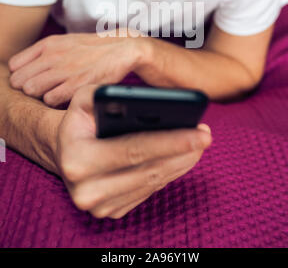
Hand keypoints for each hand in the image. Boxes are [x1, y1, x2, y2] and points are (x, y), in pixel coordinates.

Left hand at [9, 31, 147, 106]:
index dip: (20, 76)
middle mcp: (53, 56)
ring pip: (31, 90)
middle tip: (41, 90)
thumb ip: (42, 52)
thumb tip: (21, 69)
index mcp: (48, 44)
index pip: (14, 66)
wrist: (122, 49)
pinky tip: (65, 98)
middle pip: (19, 81)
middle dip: (27, 87)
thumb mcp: (65, 41)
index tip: (31, 80)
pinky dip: (55, 102)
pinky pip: (50, 100)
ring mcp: (64, 70)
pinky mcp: (76, 85)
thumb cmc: (92, 49)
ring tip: (53, 94)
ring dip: (40, 96)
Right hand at [55, 84, 211, 219]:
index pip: (133, 149)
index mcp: (77, 159)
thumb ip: (105, 93)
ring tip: (199, 144)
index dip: (170, 140)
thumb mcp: (83, 99)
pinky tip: (182, 158)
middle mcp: (86, 189)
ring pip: (152, 184)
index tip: (198, 131)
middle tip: (206, 136)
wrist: (64, 150)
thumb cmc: (80, 119)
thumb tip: (139, 98)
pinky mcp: (111, 211)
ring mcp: (99, 206)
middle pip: (148, 170)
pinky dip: (168, 174)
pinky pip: (148, 192)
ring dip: (180, 164)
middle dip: (182, 152)